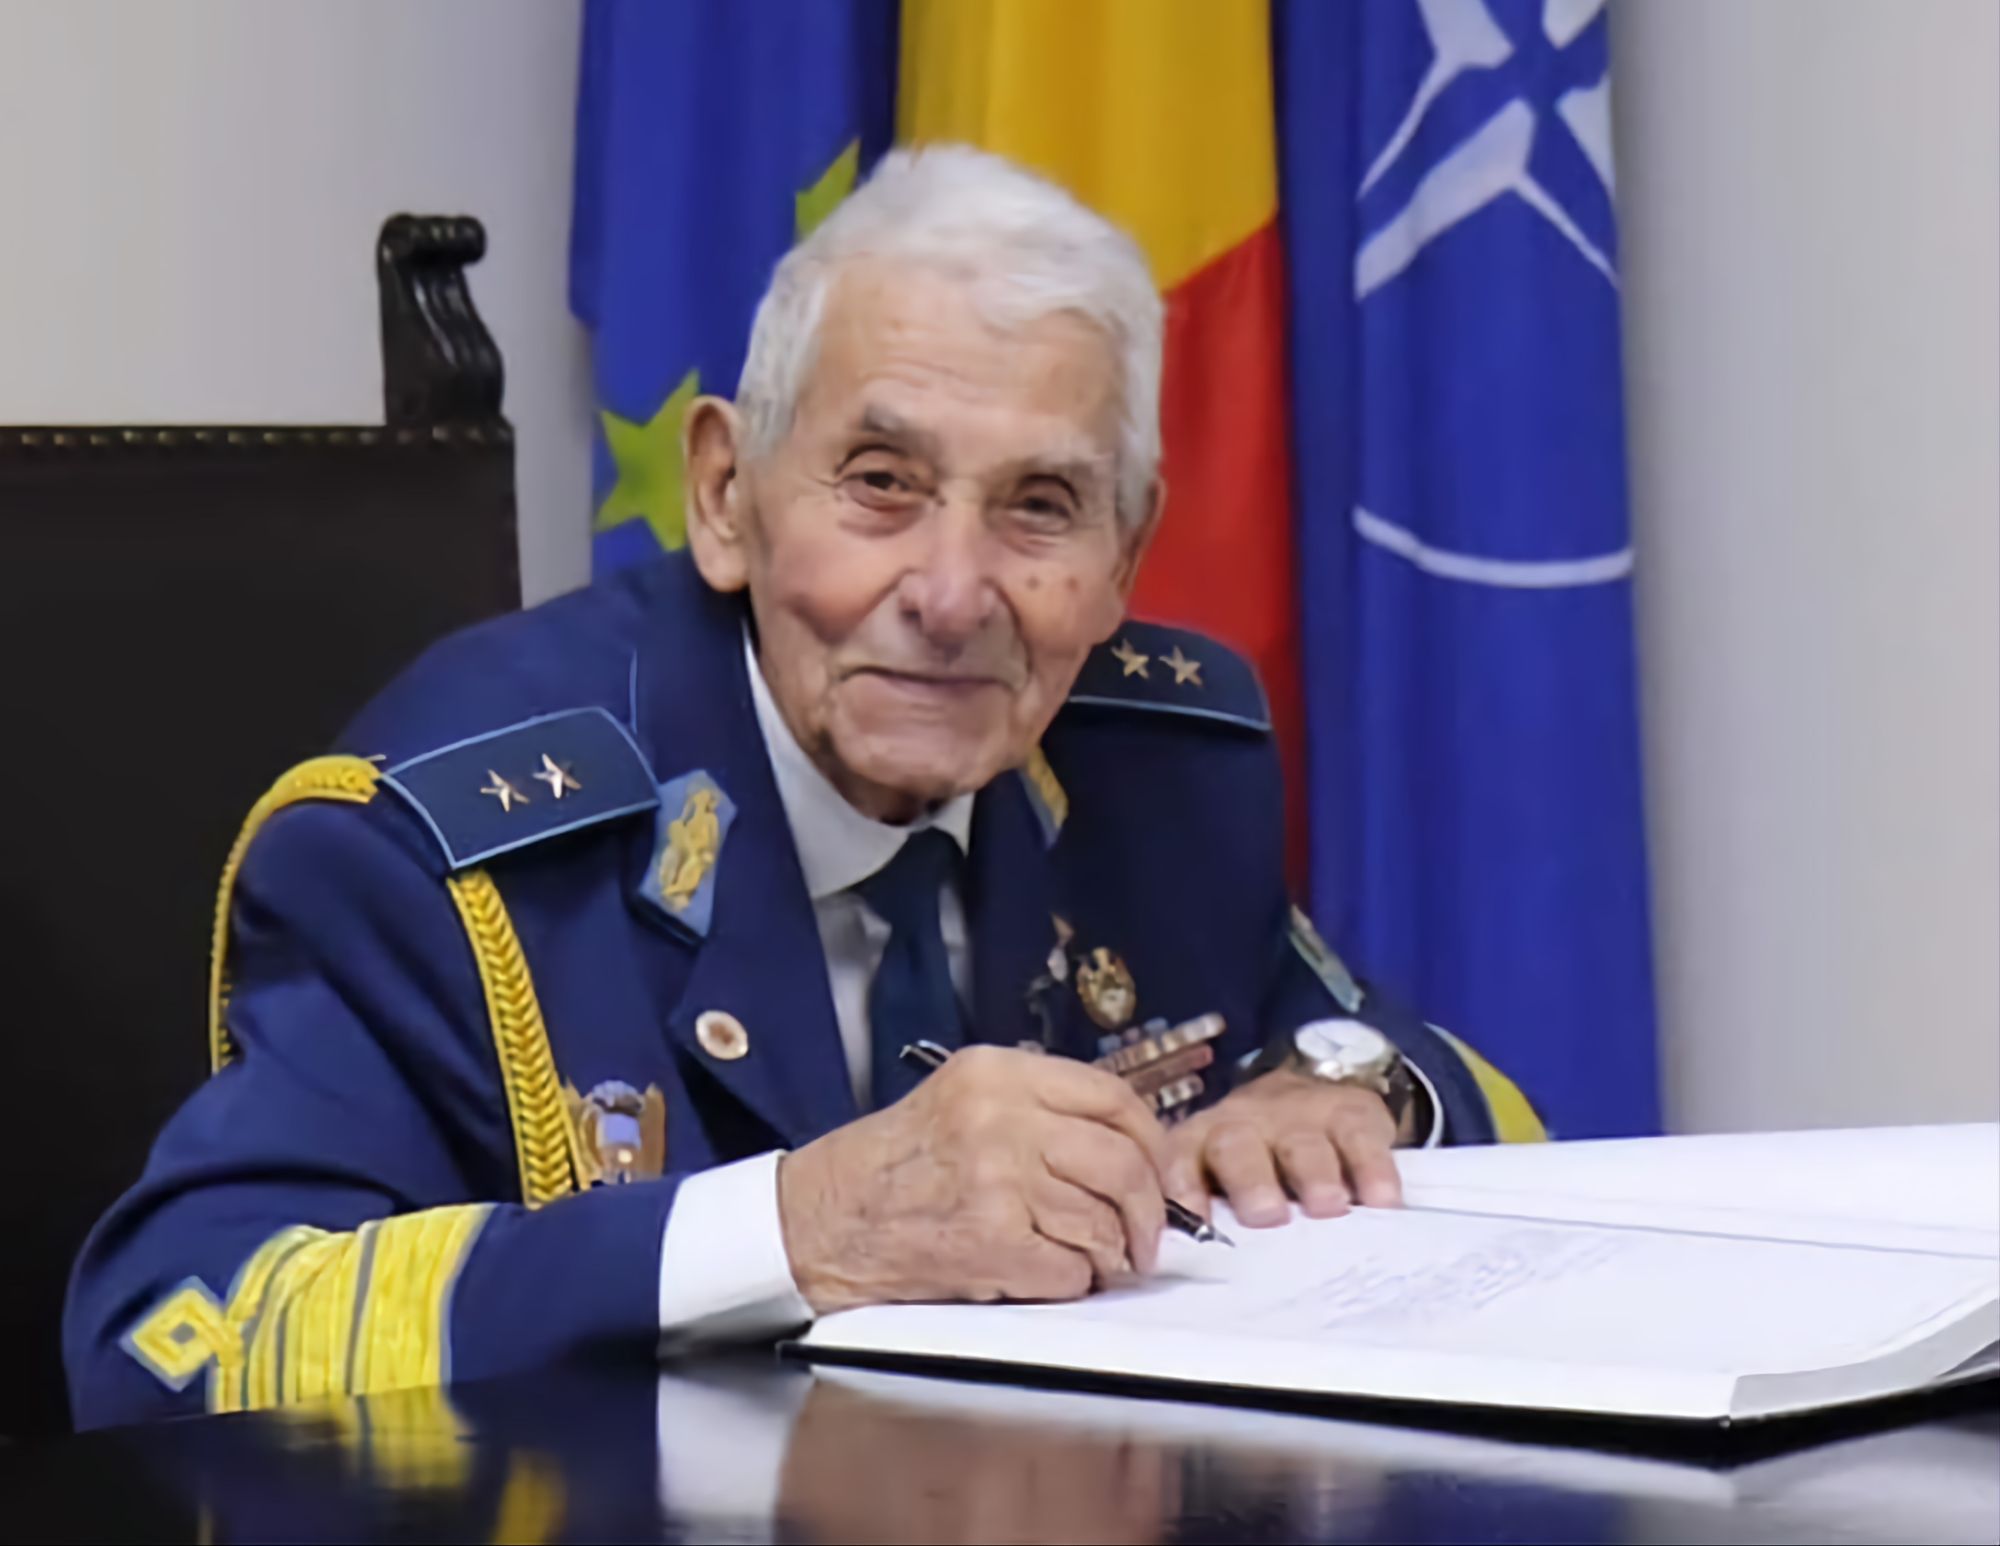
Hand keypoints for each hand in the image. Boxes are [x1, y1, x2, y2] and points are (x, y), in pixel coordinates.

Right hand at [777, 1045, 1174, 1312]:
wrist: (822, 1219)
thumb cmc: (894, 1165)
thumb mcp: (962, 1101)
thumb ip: (1037, 1108)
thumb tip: (1130, 1148)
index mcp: (998, 1074)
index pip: (1112, 1098)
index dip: (1151, 1142)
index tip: (1159, 1171)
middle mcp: (1002, 1119)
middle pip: (1121, 1164)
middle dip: (1148, 1211)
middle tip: (1147, 1237)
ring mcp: (998, 1183)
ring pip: (1102, 1223)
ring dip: (1109, 1253)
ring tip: (1092, 1258)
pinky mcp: (990, 1245)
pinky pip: (1072, 1271)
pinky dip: (1072, 1282)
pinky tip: (1044, 1273)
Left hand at [1164, 1070, 1401, 1226]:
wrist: (1307, 1088)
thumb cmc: (1256, 1161)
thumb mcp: (1224, 1179)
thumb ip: (1215, 1218)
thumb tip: (1203, 1276)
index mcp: (1200, 1144)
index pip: (1180, 1163)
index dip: (1184, 1192)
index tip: (1197, 1230)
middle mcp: (1243, 1125)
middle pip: (1237, 1147)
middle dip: (1250, 1180)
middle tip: (1267, 1216)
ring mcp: (1297, 1116)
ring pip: (1300, 1142)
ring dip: (1314, 1175)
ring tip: (1329, 1208)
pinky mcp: (1350, 1112)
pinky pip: (1360, 1136)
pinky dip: (1371, 1169)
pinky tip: (1383, 1201)